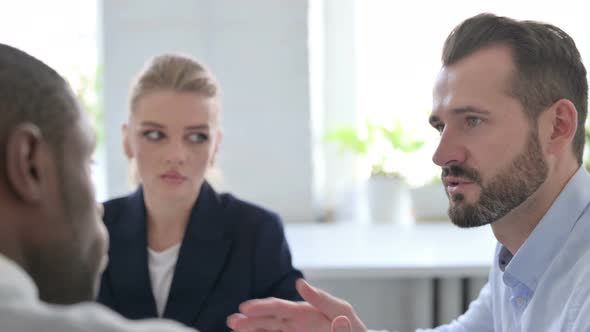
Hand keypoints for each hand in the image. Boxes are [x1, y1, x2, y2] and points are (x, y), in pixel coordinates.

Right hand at [227, 279, 366, 331]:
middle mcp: (294, 322)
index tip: (246, 308)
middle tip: (233, 321)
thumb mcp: (341, 311)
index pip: (279, 307)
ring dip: (251, 329)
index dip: (262, 307)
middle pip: (268, 319)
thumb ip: (322, 301)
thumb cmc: (351, 327)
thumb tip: (301, 284)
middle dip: (250, 319)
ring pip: (268, 330)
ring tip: (234, 327)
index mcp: (304, 311)